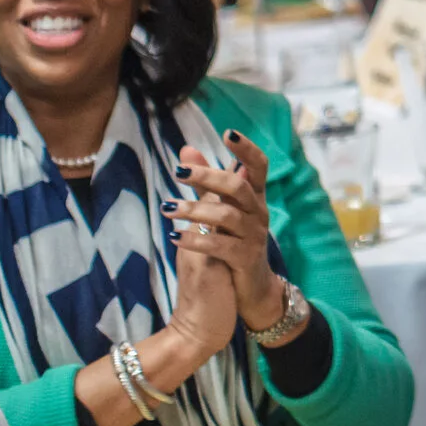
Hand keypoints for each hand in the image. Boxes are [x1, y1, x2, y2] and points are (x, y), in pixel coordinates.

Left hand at [164, 133, 284, 331]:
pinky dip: (197, 240)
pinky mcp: (245, 259)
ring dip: (195, 210)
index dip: (247, 149)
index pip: (259, 166)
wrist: (249, 292)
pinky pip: (221, 246)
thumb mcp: (222, 210)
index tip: (228, 132)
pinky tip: (176, 237)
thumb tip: (187, 149)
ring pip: (227, 216)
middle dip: (209, 177)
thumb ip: (206, 182)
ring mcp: (254, 236)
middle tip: (178, 172)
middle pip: (238, 186)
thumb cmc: (234, 243)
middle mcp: (259, 213)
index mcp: (255, 198)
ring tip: (167, 209)